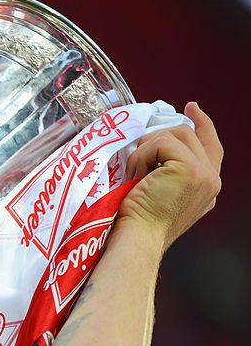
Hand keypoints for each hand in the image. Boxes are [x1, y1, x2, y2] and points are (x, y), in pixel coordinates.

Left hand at [119, 102, 222, 250]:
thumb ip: (167, 172)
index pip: (210, 146)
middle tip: (137, 151)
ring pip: (173, 135)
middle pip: (188, 135)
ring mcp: (203, 173)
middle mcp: (211, 180)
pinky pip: (161, 142)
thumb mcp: (158, 193)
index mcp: (206, 187)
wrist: (138, 237)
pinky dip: (142, 156)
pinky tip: (135, 175)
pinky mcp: (190, 169)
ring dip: (145, 150)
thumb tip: (151, 146)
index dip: (202, 125)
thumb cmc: (138, 222)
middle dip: (158, 138)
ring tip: (133, 172)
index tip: (191, 108)